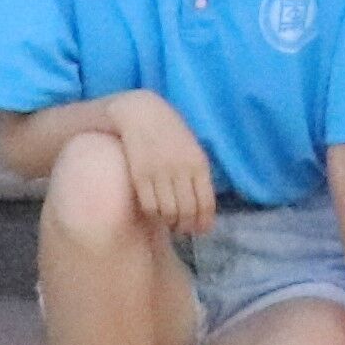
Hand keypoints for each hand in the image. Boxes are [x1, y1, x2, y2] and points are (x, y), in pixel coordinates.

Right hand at [110, 92, 214, 236]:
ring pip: (168, 213)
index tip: (201, 231)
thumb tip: (203, 207)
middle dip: (186, 226)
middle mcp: (181, 170)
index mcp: (199, 163)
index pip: (206, 203)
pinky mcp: (139, 175)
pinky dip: (154, 216)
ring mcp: (160, 173)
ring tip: (169, 223)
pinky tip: (155, 214)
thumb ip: (197, 174)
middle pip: (187, 211)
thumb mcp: (192, 148)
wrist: (141, 113)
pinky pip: (149, 206)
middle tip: (183, 230)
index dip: (204, 223)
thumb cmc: (169, 131)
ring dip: (169, 223)